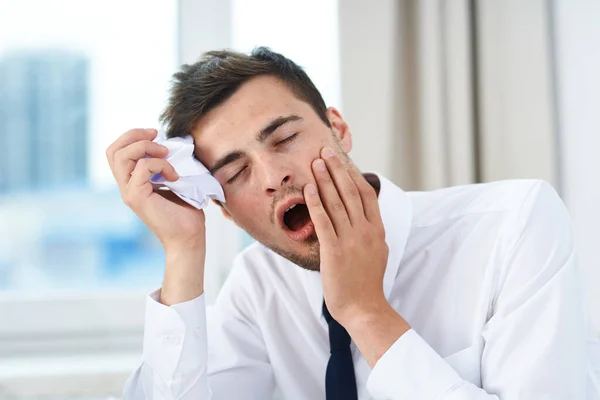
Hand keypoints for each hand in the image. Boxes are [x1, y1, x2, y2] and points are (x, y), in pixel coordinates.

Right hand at [106, 128, 205, 303]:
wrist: (189, 237)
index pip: (117, 152)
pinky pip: (143, 167)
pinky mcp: (136, 197)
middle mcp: (126, 187)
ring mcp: (129, 192)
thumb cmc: (187, 211)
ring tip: (166, 155)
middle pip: (113, 151)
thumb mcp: (175, 180)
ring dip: (146, 147)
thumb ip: (165, 163)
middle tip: (158, 137)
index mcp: (132, 182)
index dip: (132, 136)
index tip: (156, 133)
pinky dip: (161, 165)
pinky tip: (175, 176)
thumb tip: (169, 143)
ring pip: (121, 156)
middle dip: (135, 136)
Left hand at [303, 147, 389, 325]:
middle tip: (325, 151)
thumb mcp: (378, 252)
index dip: (352, 174)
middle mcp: (365, 231)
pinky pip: (324, 221)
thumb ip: (371, 231)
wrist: (364, 308)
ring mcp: (350, 240)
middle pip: (350, 192)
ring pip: (336, 202)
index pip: (365, 194)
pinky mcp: (334, 251)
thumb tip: (365, 216)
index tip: (341, 160)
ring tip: (315, 162)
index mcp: (377, 230)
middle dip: (336, 169)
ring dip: (324, 180)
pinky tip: (308, 189)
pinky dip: (315, 203)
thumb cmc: (367, 283)